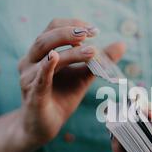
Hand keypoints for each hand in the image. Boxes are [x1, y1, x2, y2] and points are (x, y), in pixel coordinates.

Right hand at [17, 18, 125, 146]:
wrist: (45, 126)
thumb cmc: (63, 96)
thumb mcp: (84, 76)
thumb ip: (100, 60)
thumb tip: (122, 44)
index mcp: (41, 52)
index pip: (53, 27)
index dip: (72, 24)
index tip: (94, 30)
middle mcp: (30, 61)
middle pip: (46, 38)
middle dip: (69, 33)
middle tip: (91, 33)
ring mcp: (28, 78)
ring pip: (47, 56)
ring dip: (70, 52)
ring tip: (91, 50)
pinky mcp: (33, 95)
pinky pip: (39, 79)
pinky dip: (46, 67)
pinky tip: (54, 58)